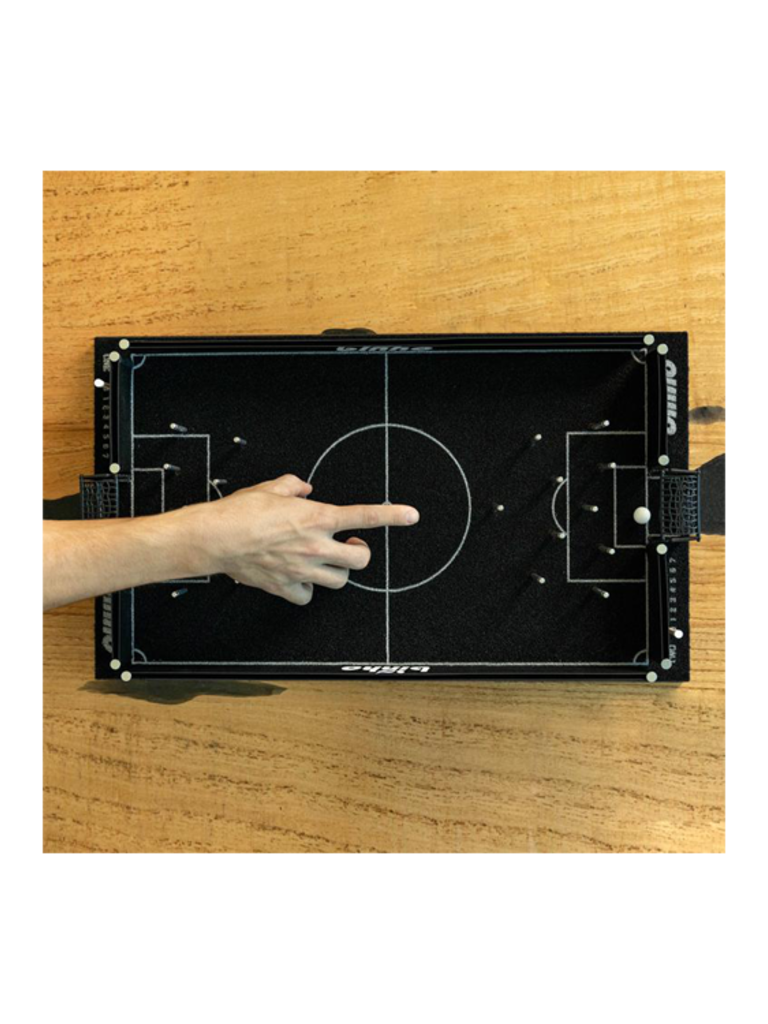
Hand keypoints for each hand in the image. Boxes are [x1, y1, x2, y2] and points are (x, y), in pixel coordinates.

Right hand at [186, 474, 419, 605]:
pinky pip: (309, 596)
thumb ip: (294, 486)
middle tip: (351, 547)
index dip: (392, 516)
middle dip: (360, 553)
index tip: (410, 515)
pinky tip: (300, 579)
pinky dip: (308, 590)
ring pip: (339, 581)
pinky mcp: (286, 586)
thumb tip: (303, 489)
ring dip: (337, 572)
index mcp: (318, 518)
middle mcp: (316, 546)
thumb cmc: (241, 511)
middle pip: (360, 560)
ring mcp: (303, 569)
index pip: (364, 516)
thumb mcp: (272, 488)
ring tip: (325, 562)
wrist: (216, 537)